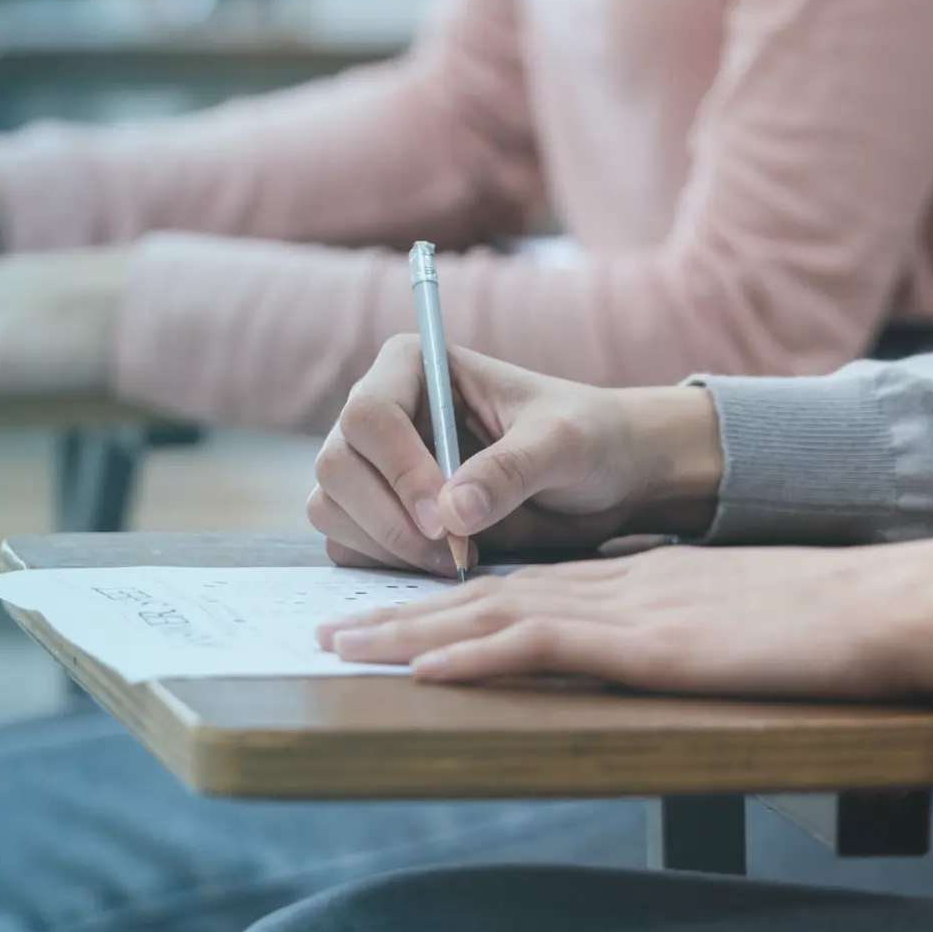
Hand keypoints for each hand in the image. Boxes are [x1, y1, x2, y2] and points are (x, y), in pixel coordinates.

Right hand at [308, 336, 723, 576]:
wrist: (601, 480)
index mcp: (413, 366)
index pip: (369, 414)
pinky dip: (385, 565)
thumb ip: (512, 469)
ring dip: (386, 546)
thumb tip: (454, 513)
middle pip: (336, 465)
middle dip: (388, 518)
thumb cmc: (586, 438)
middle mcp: (382, 412)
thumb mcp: (563, 444)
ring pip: (331, 508)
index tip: (447, 519)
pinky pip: (348, 545)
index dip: (399, 470)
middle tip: (451, 552)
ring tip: (457, 558)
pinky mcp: (378, 514)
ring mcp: (373, 466)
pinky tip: (443, 564)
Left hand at [318, 537, 932, 706]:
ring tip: (345, 644)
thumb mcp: (737, 616)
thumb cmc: (830, 618)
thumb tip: (656, 641)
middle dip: (404, 610)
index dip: (453, 597)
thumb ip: (688, 623)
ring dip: (411, 630)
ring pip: (492, 613)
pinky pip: (537, 645)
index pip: (525, 585)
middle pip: (488, 592)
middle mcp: (616, 582)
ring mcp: (627, 607)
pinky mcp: (644, 641)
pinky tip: (424, 665)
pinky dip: (472, 654)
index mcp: (637, 577)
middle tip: (334, 626)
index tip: (399, 613)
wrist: (886, 600)